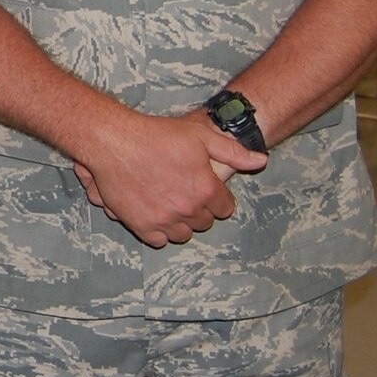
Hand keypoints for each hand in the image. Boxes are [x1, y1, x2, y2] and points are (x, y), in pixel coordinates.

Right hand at [70, 108, 265, 247]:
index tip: (205, 189)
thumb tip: (261, 161)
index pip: (224, 208)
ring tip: (171, 206)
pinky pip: (158, 240)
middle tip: (185, 194)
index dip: (217, 198)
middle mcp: (188, 208)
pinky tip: (156, 216)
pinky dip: (159, 232)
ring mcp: (164, 219)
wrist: (115, 142)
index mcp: (207, 189)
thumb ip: (233, 152)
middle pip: (204, 223)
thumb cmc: (157, 135)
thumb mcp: (200, 136)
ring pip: (183, 234)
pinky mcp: (140, 224)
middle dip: (199, 211)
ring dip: (181, 223)